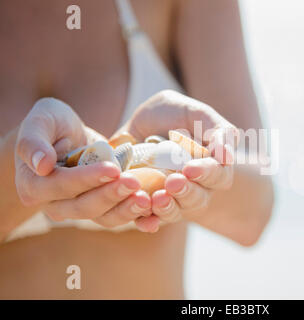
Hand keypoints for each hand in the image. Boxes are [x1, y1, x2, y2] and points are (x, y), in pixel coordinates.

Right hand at [15, 97, 151, 227]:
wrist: (68, 136)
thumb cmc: (52, 124)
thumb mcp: (41, 120)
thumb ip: (33, 141)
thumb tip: (41, 165)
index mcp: (34, 186)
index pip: (62, 186)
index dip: (87, 179)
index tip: (112, 168)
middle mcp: (56, 204)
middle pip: (84, 207)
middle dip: (111, 195)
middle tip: (135, 182)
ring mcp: (81, 209)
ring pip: (104, 217)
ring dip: (126, 210)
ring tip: (147, 199)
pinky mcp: (103, 208)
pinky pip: (119, 218)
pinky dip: (137, 220)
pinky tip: (154, 219)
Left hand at [114, 90, 237, 231]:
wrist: (141, 122)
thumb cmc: (174, 114)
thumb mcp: (197, 113)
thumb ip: (218, 131)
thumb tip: (227, 157)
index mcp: (213, 165)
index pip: (218, 175)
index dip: (207, 173)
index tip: (190, 168)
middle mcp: (197, 187)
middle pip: (200, 199)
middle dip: (187, 192)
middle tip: (172, 182)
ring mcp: (175, 198)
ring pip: (178, 212)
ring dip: (169, 209)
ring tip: (156, 199)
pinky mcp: (152, 205)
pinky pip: (152, 219)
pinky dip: (149, 222)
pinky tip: (143, 221)